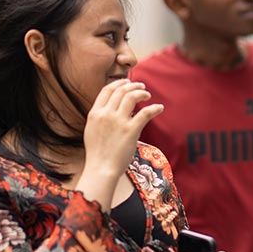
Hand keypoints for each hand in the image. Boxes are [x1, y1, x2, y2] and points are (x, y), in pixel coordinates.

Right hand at [76, 80, 162, 205]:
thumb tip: (114, 108)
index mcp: (95, 113)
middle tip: (142, 86)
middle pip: (121, 91)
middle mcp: (106, 114)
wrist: (101, 169)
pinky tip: (159, 108)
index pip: (107, 90)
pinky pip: (145, 112)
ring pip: (132, 96)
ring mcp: (118, 122)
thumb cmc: (98, 153)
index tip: (127, 82)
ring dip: (142, 93)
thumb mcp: (92, 130)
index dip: (118, 83)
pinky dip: (154, 108)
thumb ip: (101, 117)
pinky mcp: (131, 130)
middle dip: (133, 86)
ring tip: (148, 95)